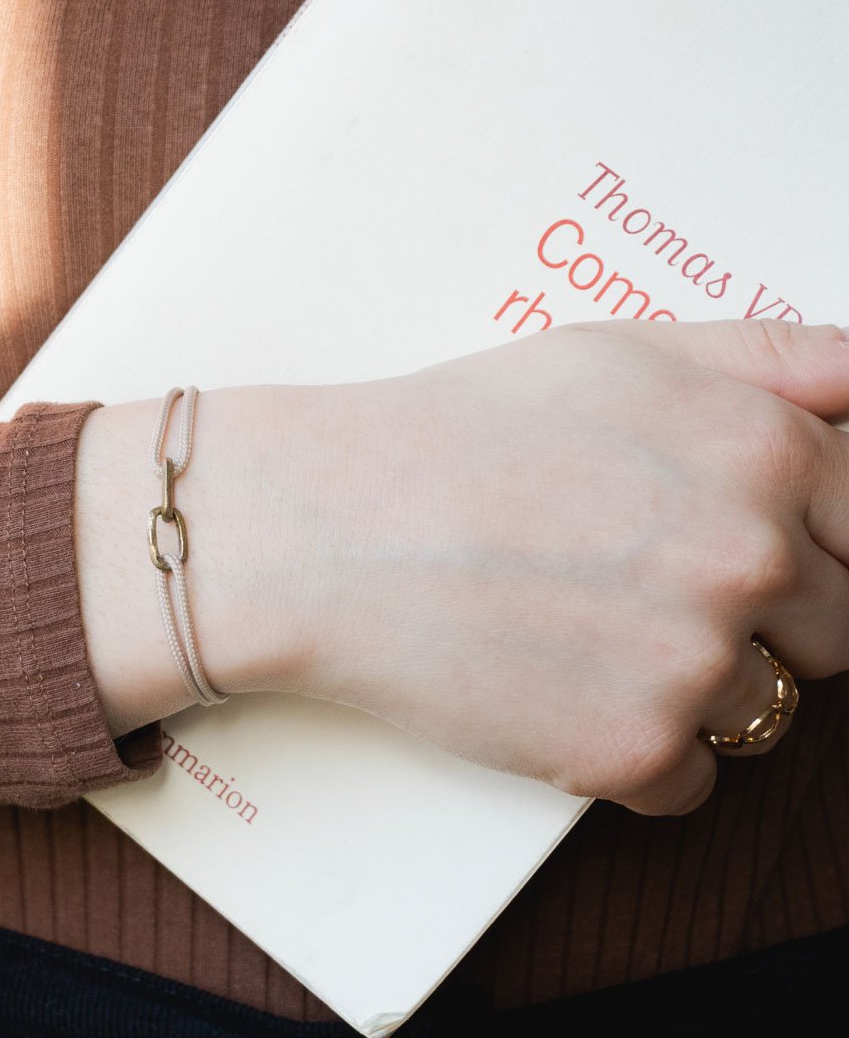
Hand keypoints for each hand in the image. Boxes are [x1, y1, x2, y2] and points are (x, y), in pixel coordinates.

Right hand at [272, 319, 848, 815]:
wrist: (331, 525)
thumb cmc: (460, 432)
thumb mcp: (617, 352)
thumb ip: (772, 357)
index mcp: (763, 452)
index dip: (805, 541)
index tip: (731, 546)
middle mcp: (751, 558)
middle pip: (834, 632)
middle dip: (758, 616)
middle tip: (637, 581)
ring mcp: (694, 663)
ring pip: (762, 708)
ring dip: (691, 684)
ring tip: (583, 628)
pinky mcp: (631, 753)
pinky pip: (690, 778)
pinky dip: (634, 748)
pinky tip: (558, 683)